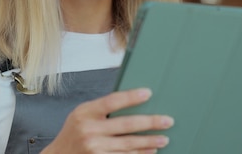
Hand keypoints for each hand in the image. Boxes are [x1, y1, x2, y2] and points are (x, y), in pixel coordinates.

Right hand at [42, 88, 172, 153]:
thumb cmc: (74, 132)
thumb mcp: (81, 114)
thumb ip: (101, 109)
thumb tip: (132, 101)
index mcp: (85, 112)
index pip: (112, 101)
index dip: (131, 97)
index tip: (148, 93)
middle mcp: (89, 130)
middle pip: (126, 124)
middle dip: (150, 122)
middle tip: (167, 121)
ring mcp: (94, 148)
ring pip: (129, 144)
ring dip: (149, 141)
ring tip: (163, 138)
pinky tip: (151, 151)